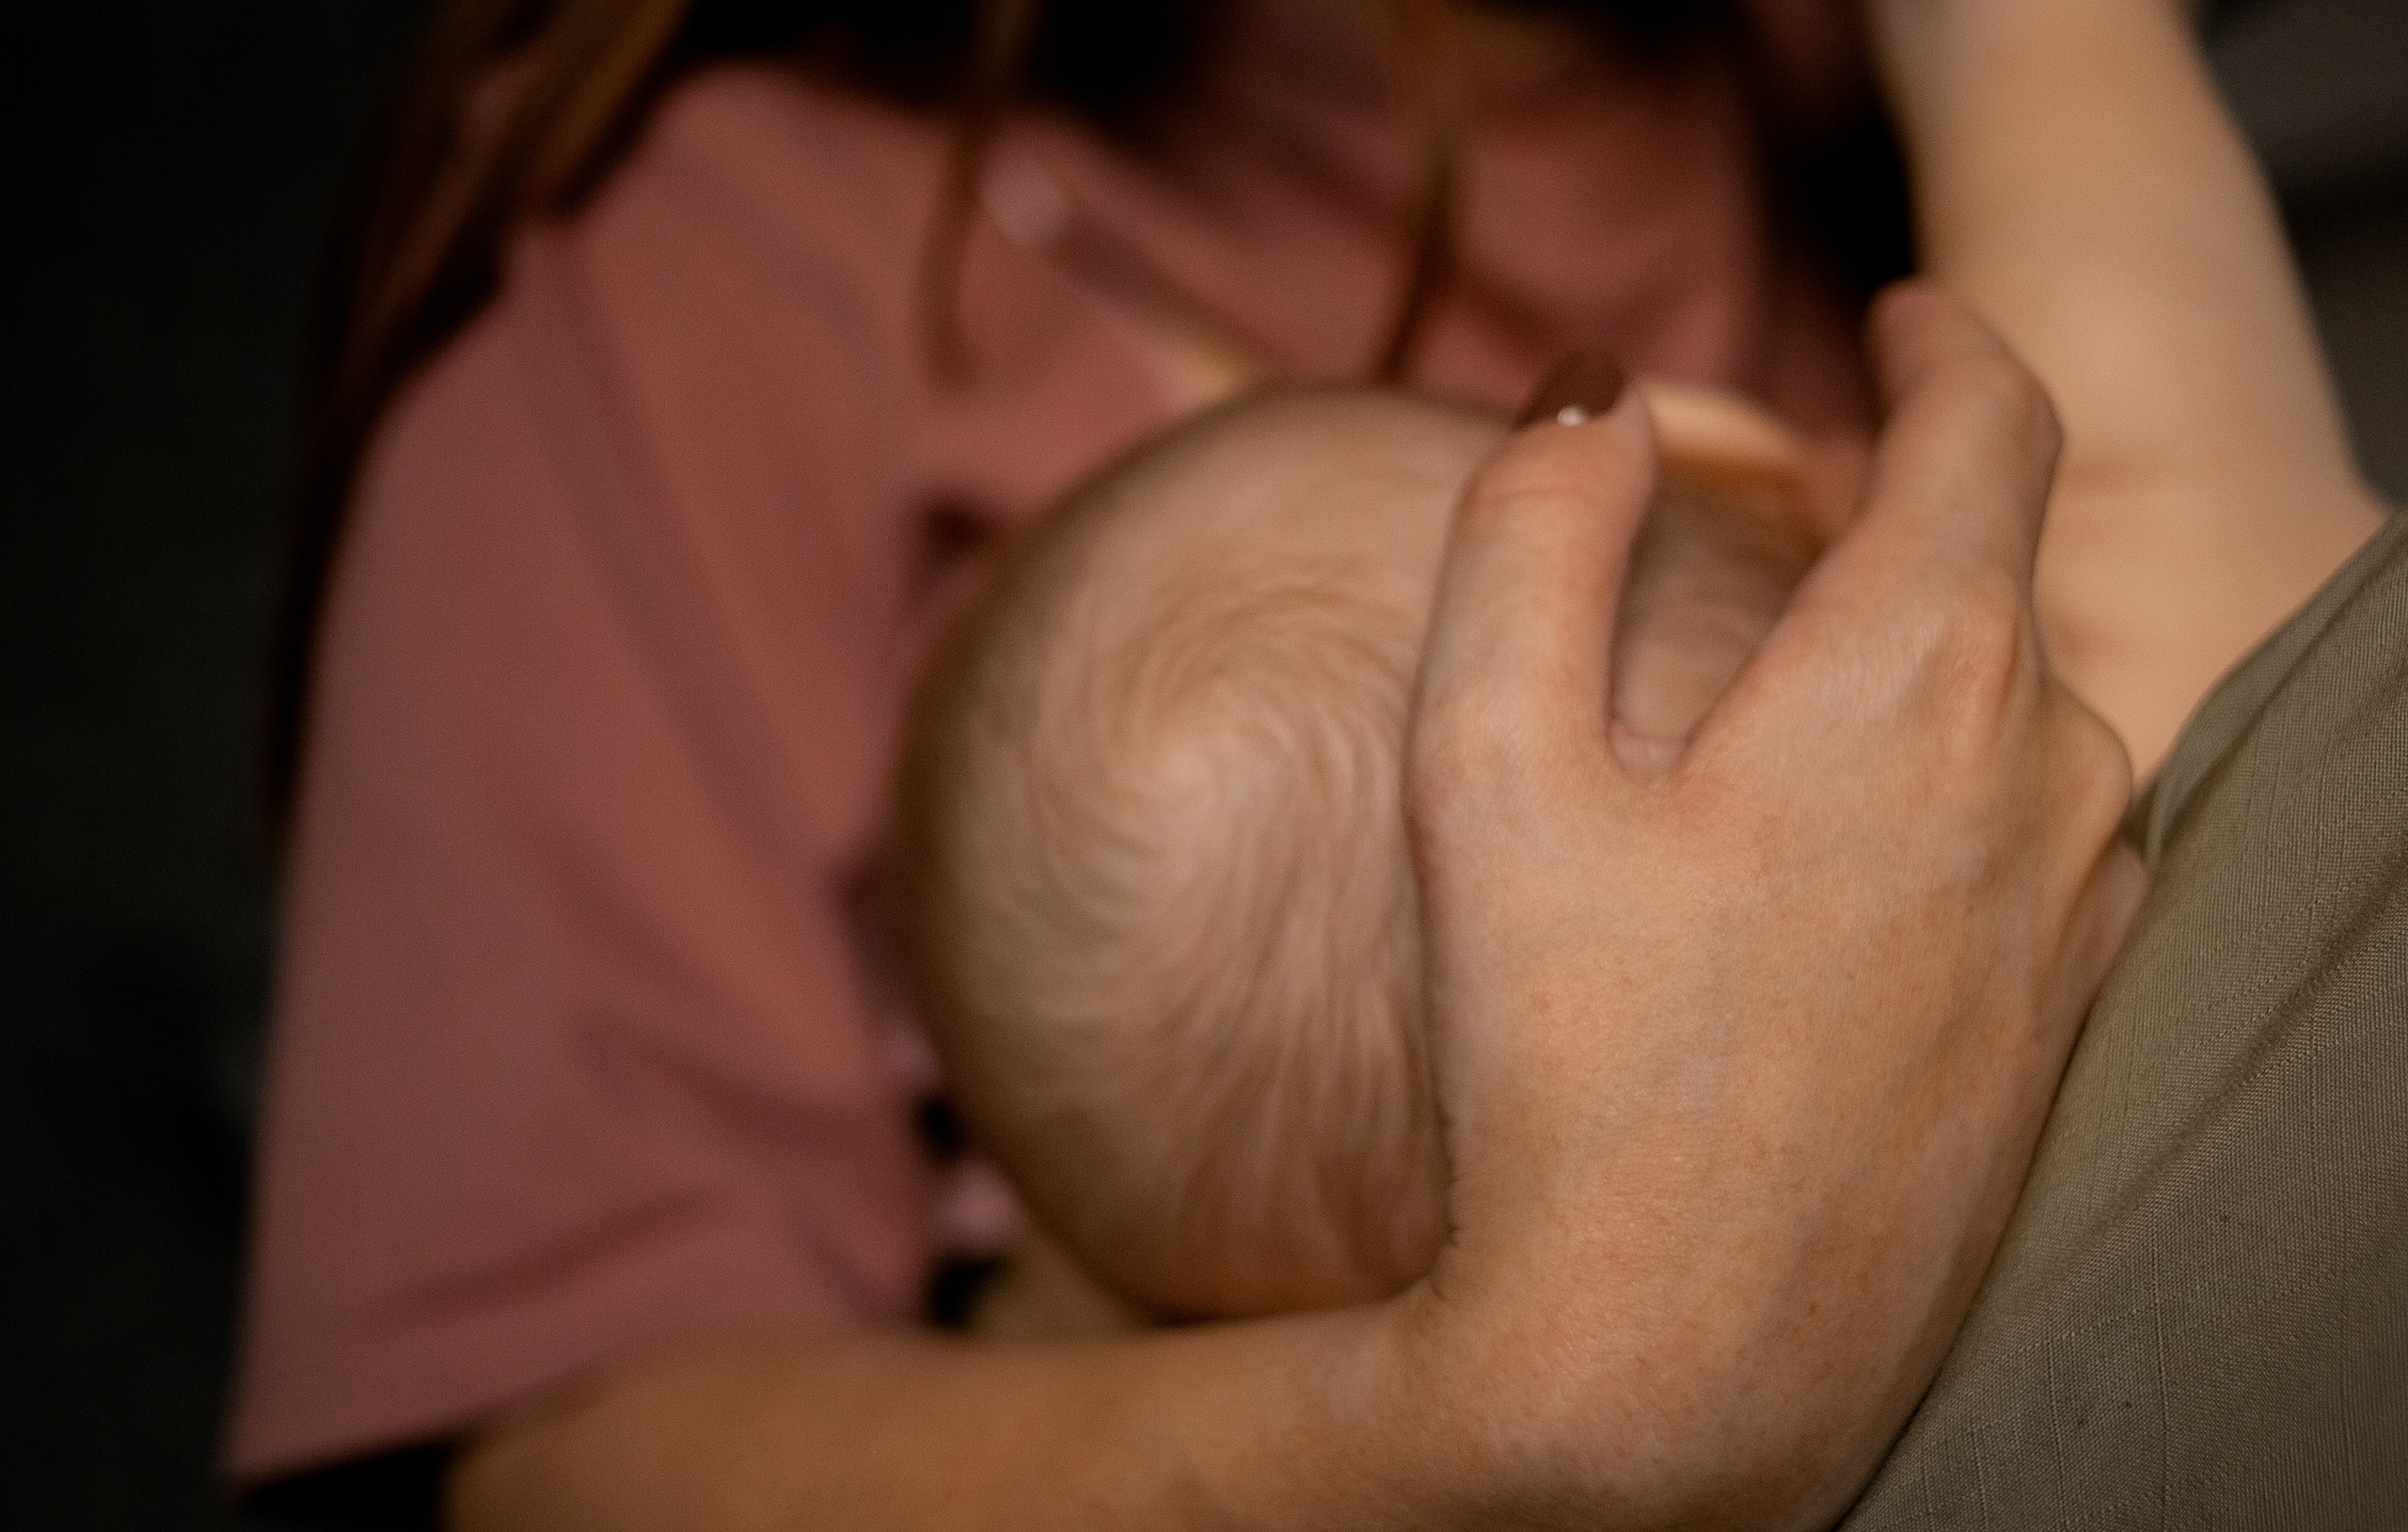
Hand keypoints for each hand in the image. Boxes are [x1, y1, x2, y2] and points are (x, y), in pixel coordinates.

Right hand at [1395, 285, 2145, 1527]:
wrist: (1680, 1361)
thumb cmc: (1563, 1062)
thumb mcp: (1484, 763)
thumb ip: (1530, 528)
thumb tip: (1596, 390)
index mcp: (1918, 669)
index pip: (1988, 418)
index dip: (1943, 342)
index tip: (1906, 318)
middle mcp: (2045, 767)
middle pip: (1989, 562)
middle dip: (1883, 510)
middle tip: (1752, 527)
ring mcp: (2074, 903)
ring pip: (2011, 703)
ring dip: (1912, 658)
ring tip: (1767, 707)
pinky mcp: (2064, 1013)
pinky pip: (2028, 830)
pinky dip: (1946, 782)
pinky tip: (1821, 869)